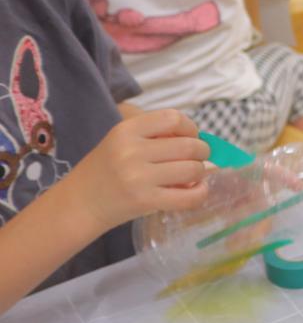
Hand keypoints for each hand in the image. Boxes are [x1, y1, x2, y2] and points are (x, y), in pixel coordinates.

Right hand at [64, 109, 209, 231]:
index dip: (190, 127)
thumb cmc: (106, 169)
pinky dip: (200, 193)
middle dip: (202, 152)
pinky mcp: (145, 201)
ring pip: (193, 169)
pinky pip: (189, 197)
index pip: (173, 118)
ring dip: (200, 172)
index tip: (190, 137)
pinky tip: (196, 190)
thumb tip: (201, 139)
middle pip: (189, 145)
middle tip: (197, 159)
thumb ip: (155, 135)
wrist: (79, 204)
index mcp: (126, 130)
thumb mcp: (122, 142)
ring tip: (192, 176)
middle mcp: (131, 151)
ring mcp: (138, 177)